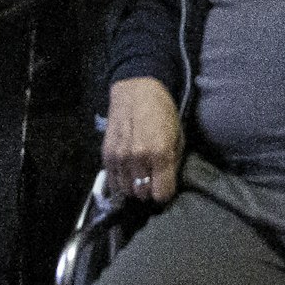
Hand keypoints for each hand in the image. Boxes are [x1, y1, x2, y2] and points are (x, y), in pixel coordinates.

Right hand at [102, 77, 182, 202]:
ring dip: (134, 187)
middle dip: (150, 190)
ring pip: (127, 191)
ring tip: (140, 175)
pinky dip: (121, 182)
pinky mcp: (106, 155)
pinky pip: (112, 182)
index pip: (161, 193)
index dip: (165, 193)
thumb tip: (166, 186)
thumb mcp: (177, 135)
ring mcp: (119, 157)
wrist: (135, 89)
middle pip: (143, 194)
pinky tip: (128, 172)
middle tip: (153, 180)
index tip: (166, 187)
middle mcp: (137, 157)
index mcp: (159, 152)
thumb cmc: (162, 111)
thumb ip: (173, 164)